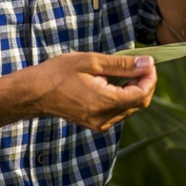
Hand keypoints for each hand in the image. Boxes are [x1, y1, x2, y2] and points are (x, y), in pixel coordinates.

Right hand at [26, 51, 156, 131]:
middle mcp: (105, 118)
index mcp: (105, 102)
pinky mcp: (95, 124)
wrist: (35, 92)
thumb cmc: (59, 72)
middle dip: (143, 82)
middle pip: (139, 103)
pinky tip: (111, 82)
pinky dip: (121, 96)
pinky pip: (118, 111)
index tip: (148, 62)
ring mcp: (100, 123)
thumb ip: (122, 65)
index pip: (142, 94)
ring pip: (129, 108)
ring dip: (132, 89)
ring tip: (121, 70)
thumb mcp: (92, 61)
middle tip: (138, 63)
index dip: (150, 78)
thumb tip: (148, 63)